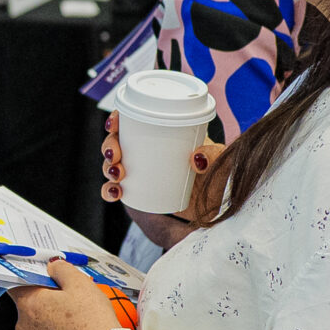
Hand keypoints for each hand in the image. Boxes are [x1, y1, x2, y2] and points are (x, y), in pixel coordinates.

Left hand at [9, 261, 124, 329]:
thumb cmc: (92, 323)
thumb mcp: (80, 284)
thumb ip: (61, 269)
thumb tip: (53, 266)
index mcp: (29, 304)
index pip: (16, 284)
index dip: (30, 278)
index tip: (41, 277)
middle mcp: (24, 326)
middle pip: (29, 305)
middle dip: (45, 300)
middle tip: (68, 299)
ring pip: (37, 324)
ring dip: (50, 319)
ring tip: (75, 319)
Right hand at [99, 113, 219, 248]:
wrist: (217, 210)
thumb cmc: (219, 178)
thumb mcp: (222, 161)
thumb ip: (215, 155)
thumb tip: (197, 158)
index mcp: (162, 134)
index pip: (132, 120)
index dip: (117, 118)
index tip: (114, 123)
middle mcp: (146, 152)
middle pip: (116, 141)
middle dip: (109, 145)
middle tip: (114, 155)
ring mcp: (139, 173)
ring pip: (112, 165)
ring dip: (107, 167)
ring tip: (117, 175)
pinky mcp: (136, 193)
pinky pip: (115, 190)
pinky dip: (109, 191)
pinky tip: (115, 193)